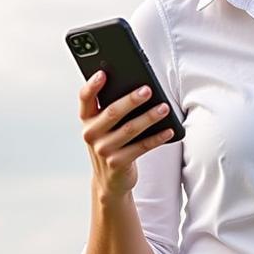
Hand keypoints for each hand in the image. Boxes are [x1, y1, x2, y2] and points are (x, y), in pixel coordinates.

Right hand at [79, 71, 174, 197]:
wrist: (109, 180)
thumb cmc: (111, 144)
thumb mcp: (104, 128)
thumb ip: (111, 109)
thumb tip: (137, 88)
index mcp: (87, 120)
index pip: (85, 98)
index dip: (92, 85)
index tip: (103, 73)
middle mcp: (91, 134)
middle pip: (112, 112)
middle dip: (131, 100)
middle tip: (148, 90)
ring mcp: (103, 150)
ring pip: (129, 129)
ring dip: (149, 117)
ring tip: (164, 108)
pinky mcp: (118, 163)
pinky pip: (141, 147)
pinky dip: (157, 138)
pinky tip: (169, 130)